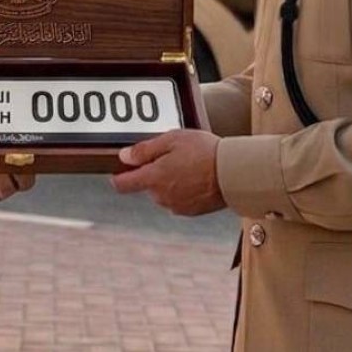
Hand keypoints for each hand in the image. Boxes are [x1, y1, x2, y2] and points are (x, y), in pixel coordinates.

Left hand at [109, 129, 224, 215]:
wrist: (233, 173)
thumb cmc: (204, 152)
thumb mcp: (171, 140)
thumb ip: (144, 150)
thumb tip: (124, 157)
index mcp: (153, 178)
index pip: (123, 184)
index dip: (118, 177)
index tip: (118, 172)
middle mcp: (161, 196)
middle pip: (147, 185)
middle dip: (154, 172)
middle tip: (172, 155)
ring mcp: (176, 206)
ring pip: (164, 192)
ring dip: (170, 181)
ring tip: (189, 164)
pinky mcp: (191, 211)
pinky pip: (180, 198)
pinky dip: (184, 189)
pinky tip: (197, 176)